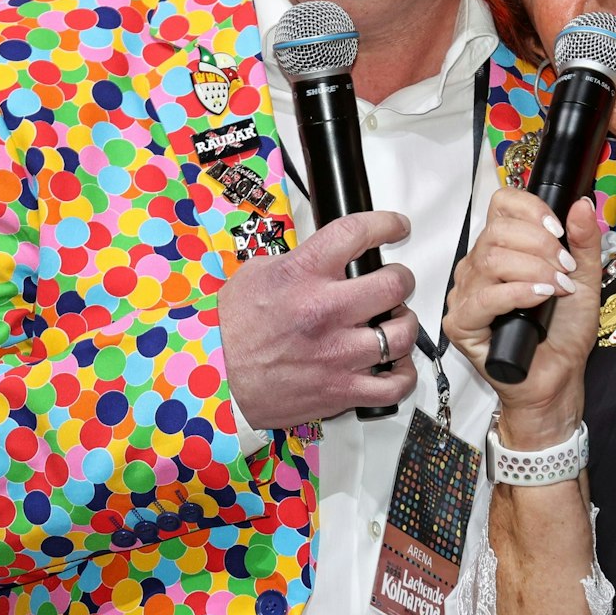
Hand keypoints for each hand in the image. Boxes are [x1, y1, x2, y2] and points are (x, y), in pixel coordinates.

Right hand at [219, 210, 420, 427]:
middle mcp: (323, 310)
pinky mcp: (340, 390)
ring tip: (393, 323)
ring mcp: (336, 353)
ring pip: (402, 333)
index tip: (397, 227)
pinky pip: (393, 384)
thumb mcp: (258, 273)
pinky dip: (403, 374)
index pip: (357, 233)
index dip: (387, 224)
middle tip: (395, 283)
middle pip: (394, 283)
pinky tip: (396, 364)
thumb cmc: (229, 328)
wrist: (211, 379)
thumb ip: (300, 261)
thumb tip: (333, 256)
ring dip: (404, 324)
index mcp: (302, 274)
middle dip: (401, 279)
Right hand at [445, 191, 600, 444]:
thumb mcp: (585, 278)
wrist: (559, 376)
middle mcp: (477, 266)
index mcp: (501, 248)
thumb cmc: (565, 330)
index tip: (559, 230)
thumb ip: (584, 241)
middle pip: (497, 232)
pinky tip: (541, 298)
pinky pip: (483, 298)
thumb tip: (582, 204)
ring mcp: (465, 294)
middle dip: (541, 246)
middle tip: (566, 270)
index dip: (530, 209)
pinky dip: (518, 293)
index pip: (501, 204)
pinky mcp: (461, 324)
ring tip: (558, 288)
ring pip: (490, 260)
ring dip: (534, 269)